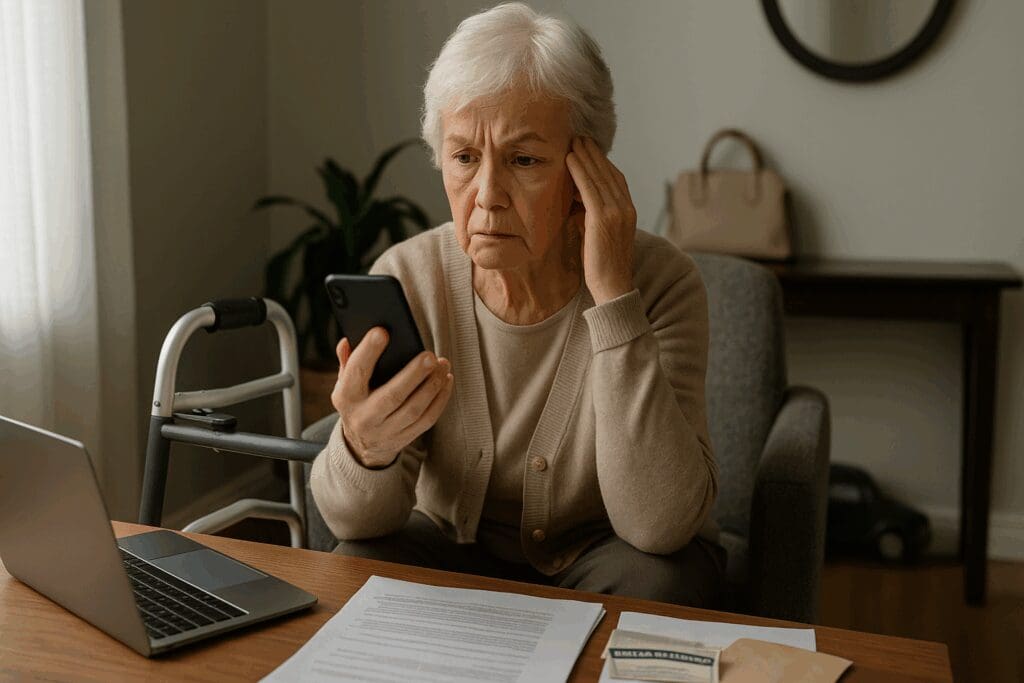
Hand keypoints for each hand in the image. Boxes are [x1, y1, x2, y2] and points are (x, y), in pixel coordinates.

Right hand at [331, 327, 453, 467]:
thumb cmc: (357, 402)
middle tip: (429, 355)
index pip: (356, 372)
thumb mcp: (345, 383)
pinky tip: (446, 380)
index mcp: (346, 397)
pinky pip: (427, 419)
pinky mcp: (404, 438)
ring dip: (432, 385)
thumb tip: (347, 341)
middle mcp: (364, 417)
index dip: (368, 352)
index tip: (382, 332)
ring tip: (442, 364)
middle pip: (392, 396)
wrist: (361, 445)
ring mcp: (385, 431)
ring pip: (414, 409)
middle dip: (413, 374)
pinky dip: (440, 399)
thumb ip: (348, 361)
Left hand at [565, 136, 636, 303]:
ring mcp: (617, 212)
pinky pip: (589, 188)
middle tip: (580, 136)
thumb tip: (575, 200)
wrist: (612, 287)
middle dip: (594, 153)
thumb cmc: (601, 265)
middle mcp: (626, 208)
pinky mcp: (603, 219)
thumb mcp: (599, 234)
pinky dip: (580, 171)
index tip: (589, 148)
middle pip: (609, 172)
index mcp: (629, 211)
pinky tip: (570, 159)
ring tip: (573, 141)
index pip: (616, 178)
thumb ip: (592, 215)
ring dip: (585, 156)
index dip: (602, 161)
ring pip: (599, 176)